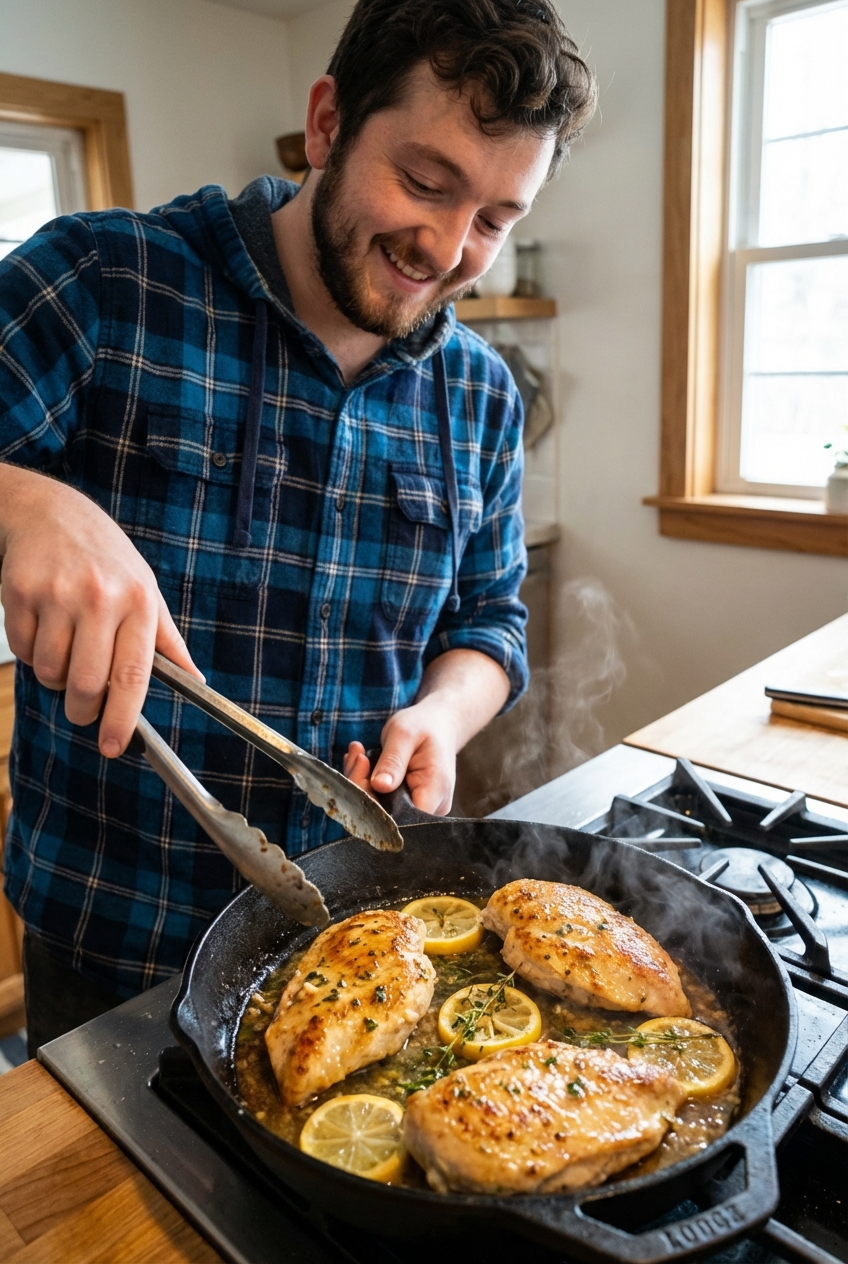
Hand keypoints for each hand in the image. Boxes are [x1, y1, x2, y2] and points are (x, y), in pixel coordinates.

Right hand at [0, 466, 201, 757]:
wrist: (51, 512)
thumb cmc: (106, 558)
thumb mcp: (147, 590)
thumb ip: (167, 641)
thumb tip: (196, 680)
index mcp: (139, 602)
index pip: (132, 674)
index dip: (122, 717)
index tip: (114, 746)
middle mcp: (100, 598)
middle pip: (85, 684)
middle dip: (82, 709)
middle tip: (83, 708)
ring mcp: (58, 594)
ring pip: (50, 672)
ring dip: (55, 677)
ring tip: (65, 649)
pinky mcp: (21, 592)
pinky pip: (24, 651)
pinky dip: (33, 653)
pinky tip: (44, 626)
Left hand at [342, 694, 458, 814]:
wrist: (438, 724)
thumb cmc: (424, 725)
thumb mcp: (404, 734)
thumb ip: (393, 761)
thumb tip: (379, 786)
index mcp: (435, 790)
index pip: (402, 818)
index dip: (374, 802)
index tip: (363, 767)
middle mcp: (432, 807)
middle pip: (388, 816)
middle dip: (363, 788)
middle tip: (358, 755)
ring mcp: (420, 808)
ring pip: (380, 809)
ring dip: (362, 783)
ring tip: (358, 754)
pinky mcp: (408, 804)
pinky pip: (381, 801)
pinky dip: (367, 783)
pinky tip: (362, 761)